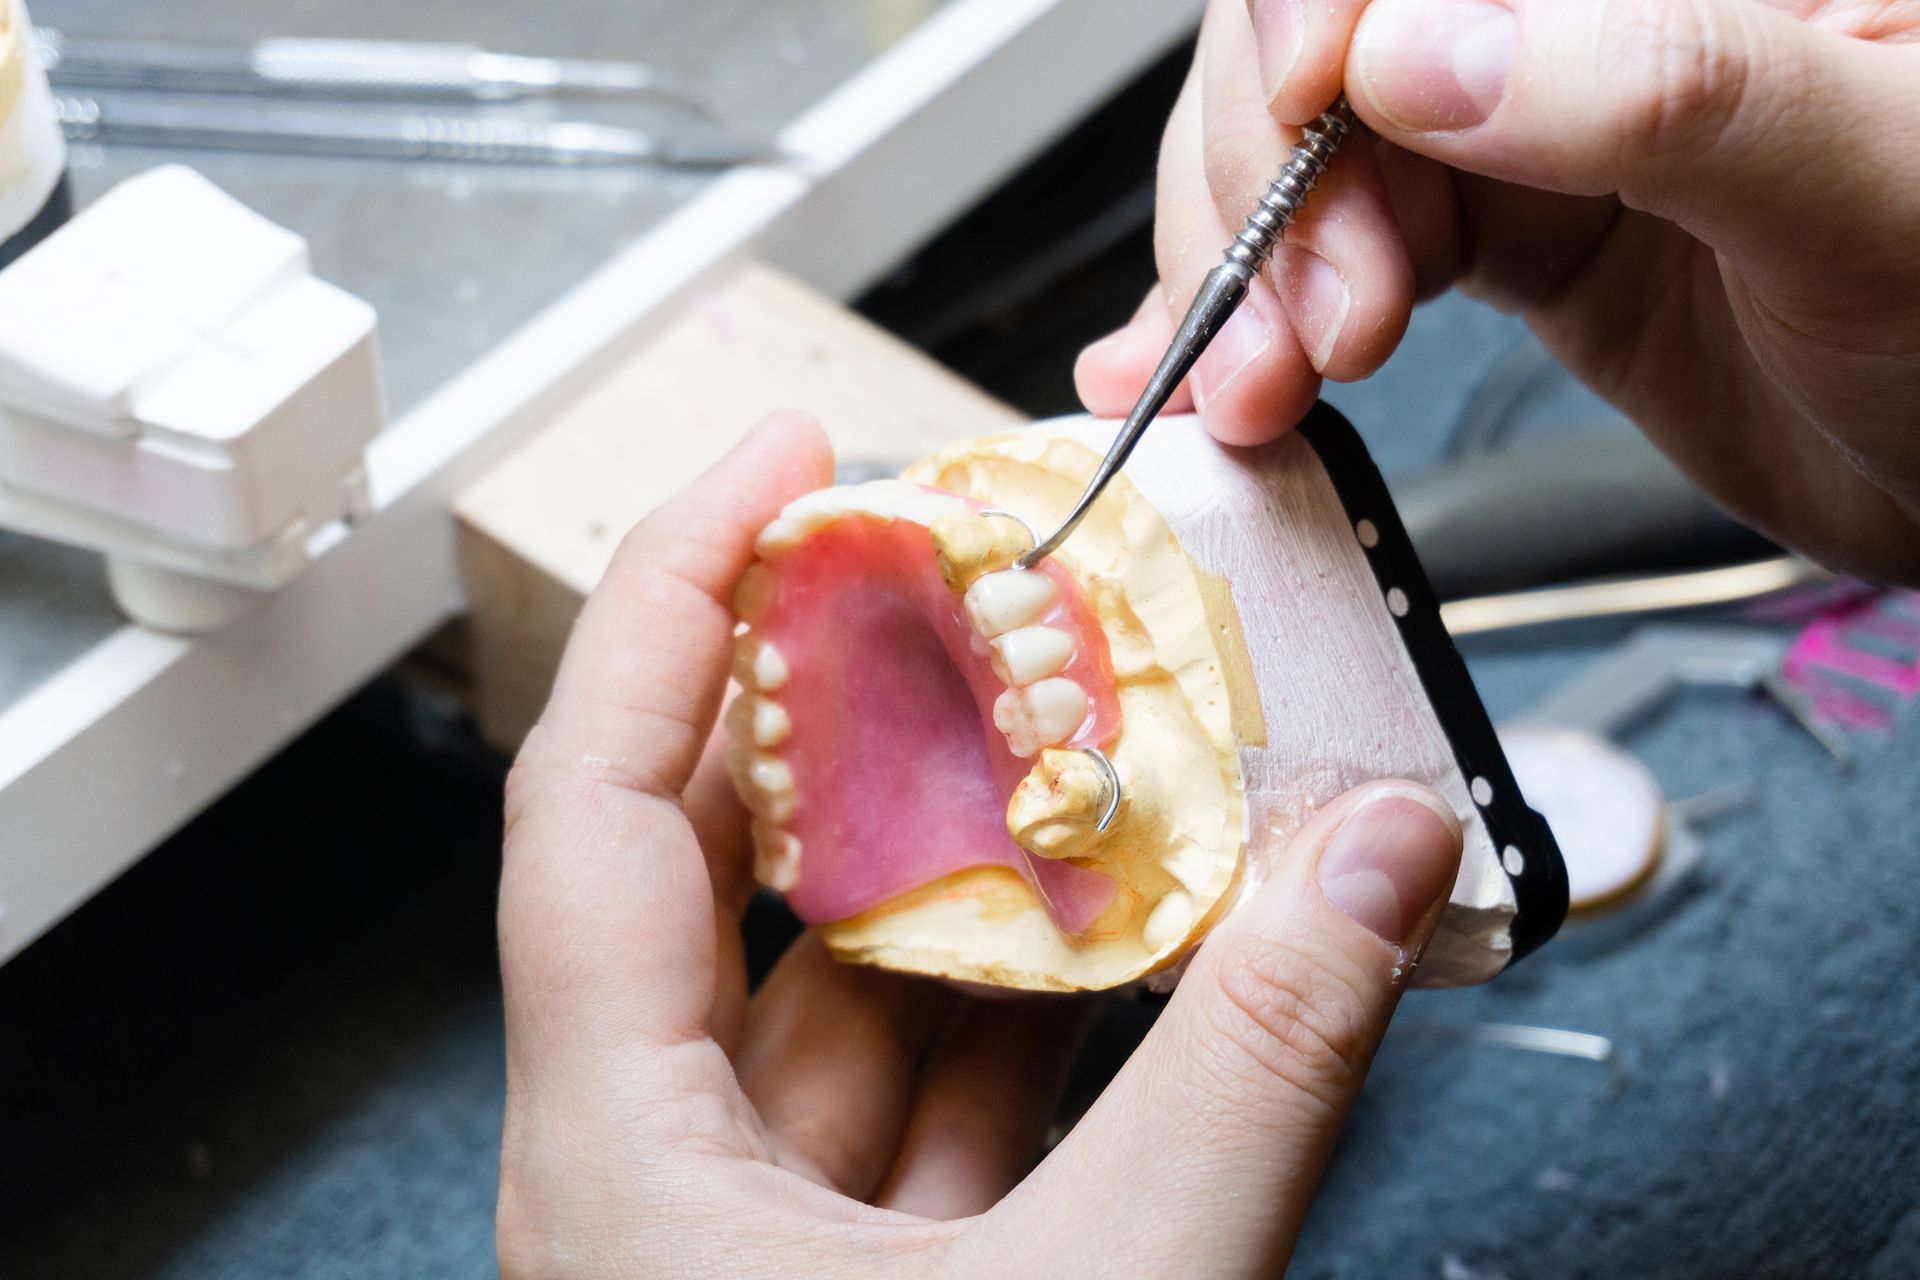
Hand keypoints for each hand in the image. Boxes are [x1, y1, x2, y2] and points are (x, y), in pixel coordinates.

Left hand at [495, 414, 1464, 1277]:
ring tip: (1083, 747)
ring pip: (837, 990)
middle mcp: (646, 1171)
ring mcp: (734, 1234)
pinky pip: (908, 1099)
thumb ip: (1255, 1072)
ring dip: (970, 873)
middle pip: (715, 857)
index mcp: (620, 1152)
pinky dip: (1012, 1015)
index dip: (676, 591)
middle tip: (959, 585)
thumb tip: (1380, 856)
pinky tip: (1120, 949)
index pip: (591, 791)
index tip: (785, 459)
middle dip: (851, 704)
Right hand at [1077, 0, 1919, 583]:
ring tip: (1254, 394)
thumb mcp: (1871, 188)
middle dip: (1273, 187)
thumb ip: (1657, 91)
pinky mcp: (1507, 225)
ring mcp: (1533, 116)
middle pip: (1328, 36)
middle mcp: (1583, 11)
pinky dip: (1255, 317)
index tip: (1303, 121)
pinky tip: (1203, 369)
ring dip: (1245, 278)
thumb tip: (1419, 52)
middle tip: (1297, 337)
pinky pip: (1340, 241)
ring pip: (1307, 148)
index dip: (1319, 3)